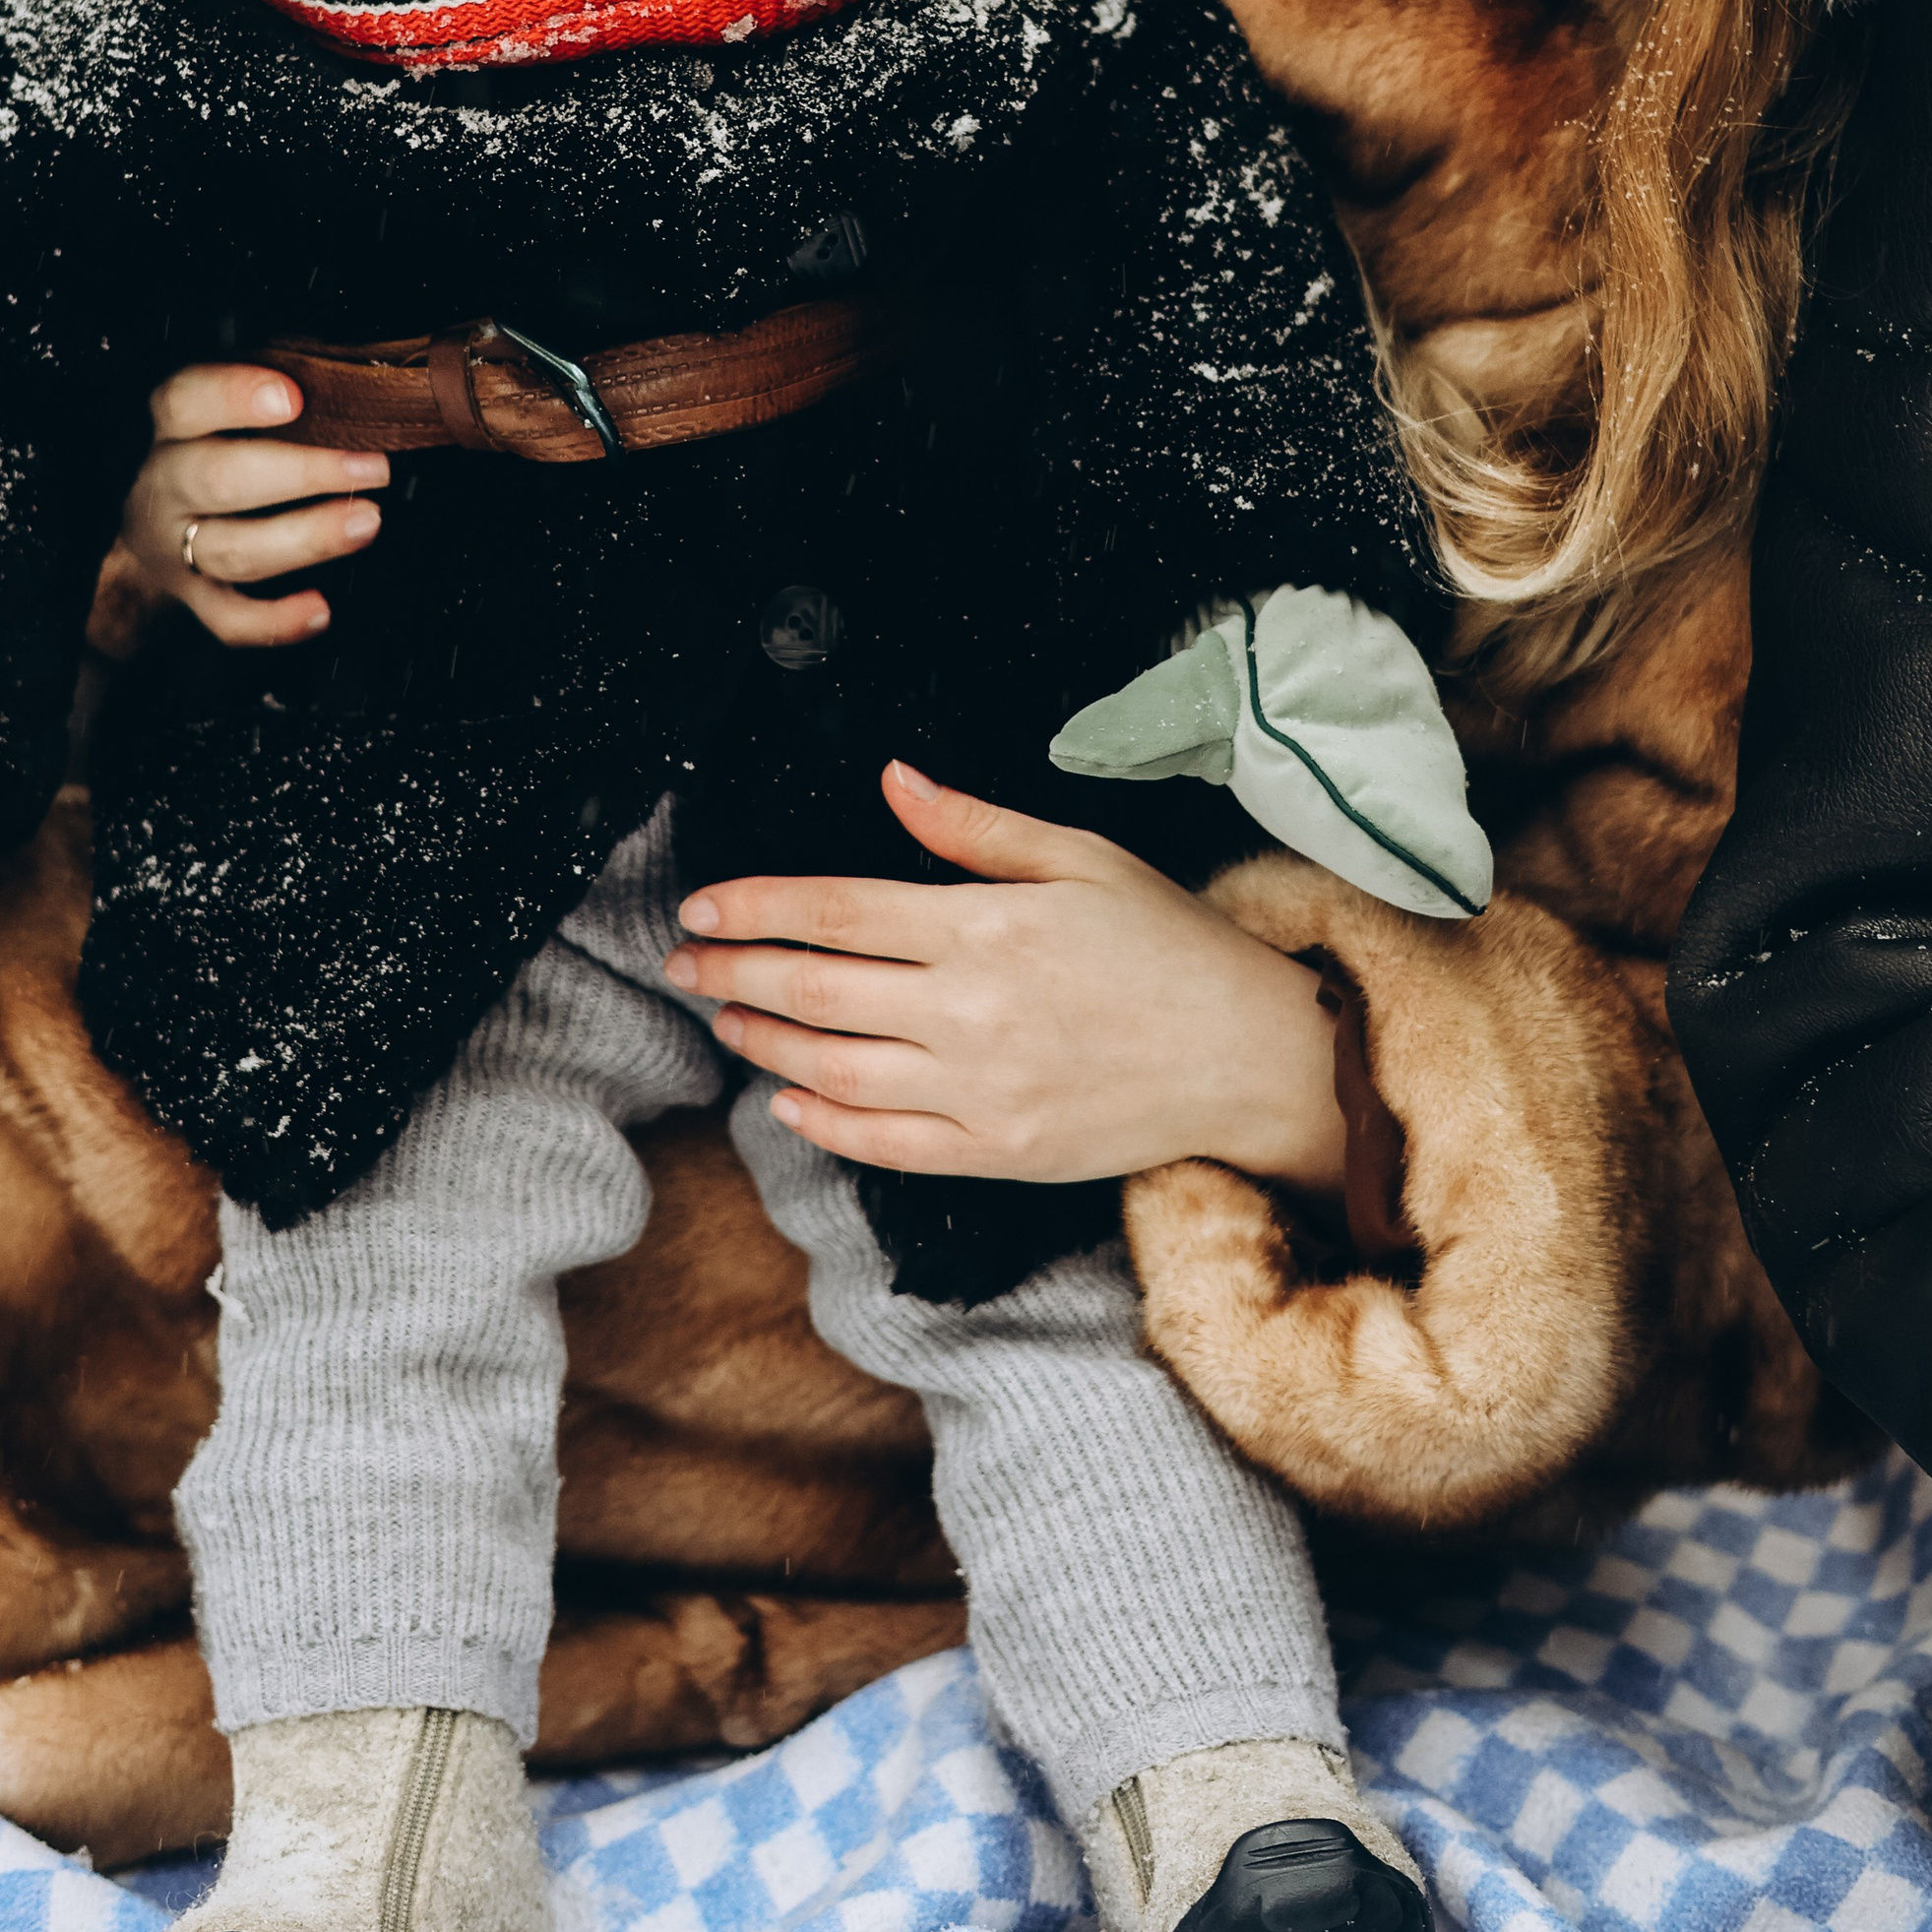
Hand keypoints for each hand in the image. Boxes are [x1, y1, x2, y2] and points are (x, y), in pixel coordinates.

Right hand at [114, 364, 389, 650]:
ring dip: (305, 539)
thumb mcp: (227, 409)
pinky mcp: (194, 597)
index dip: (235, 396)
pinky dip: (276, 622)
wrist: (150, 525)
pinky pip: (229, 620)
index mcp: (173, 426)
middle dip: (303, 474)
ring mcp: (175, 547)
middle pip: (221, 480)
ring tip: (367, 522)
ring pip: (233, 550)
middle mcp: (166, 485)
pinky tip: (321, 610)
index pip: (188, 400)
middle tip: (374, 467)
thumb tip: (355, 385)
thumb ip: (277, 392)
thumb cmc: (214, 448)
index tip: (293, 396)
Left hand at [664, 760, 1345, 1192]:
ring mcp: (981, 1089)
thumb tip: (896, 780)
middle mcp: (972, 1009)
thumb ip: (975, 825)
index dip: (757, 908)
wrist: (1248, 1055)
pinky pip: (886, 1144)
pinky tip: (787, 1100)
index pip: (838, 911)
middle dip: (736, 975)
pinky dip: (824, 1122)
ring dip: (765, 1043)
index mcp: (987, 924)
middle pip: (817, 991)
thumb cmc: (1169, 946)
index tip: (702, 909)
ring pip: (836, 1069)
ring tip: (726, 1021)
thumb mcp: (1082, 857)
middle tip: (683, 965)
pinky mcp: (998, 1151)